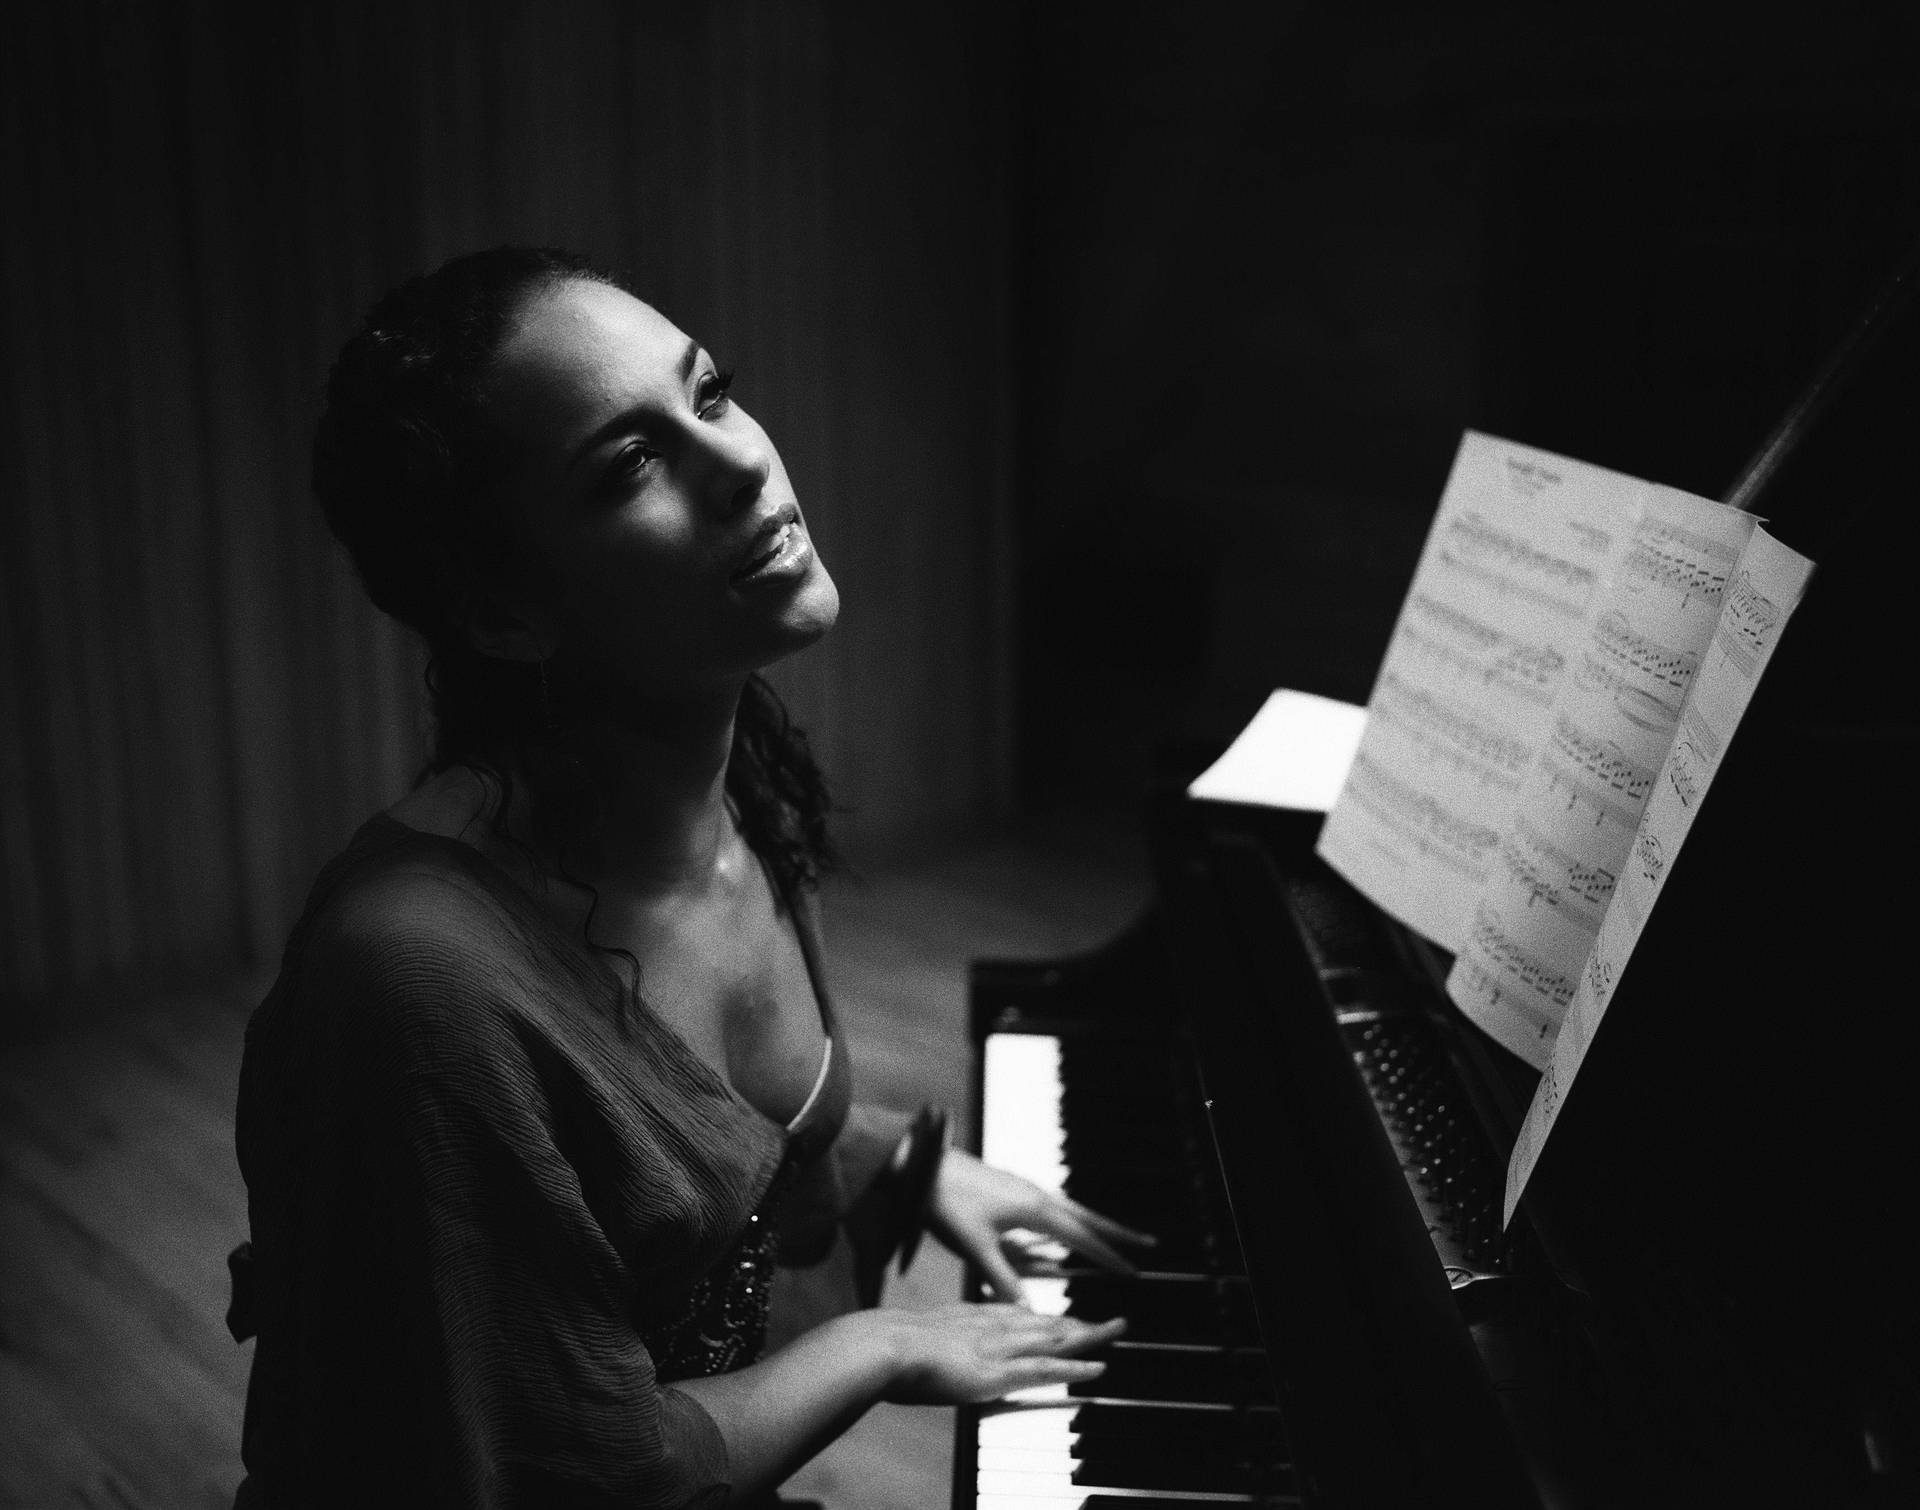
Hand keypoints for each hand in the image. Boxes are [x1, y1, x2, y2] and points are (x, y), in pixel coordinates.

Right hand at [876, 1303, 1126, 1404]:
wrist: (877, 1346)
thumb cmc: (879, 1346)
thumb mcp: (903, 1338)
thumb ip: (917, 1341)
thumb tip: (907, 1343)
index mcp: (966, 1316)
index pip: (1014, 1314)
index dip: (1041, 1317)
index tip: (1060, 1318)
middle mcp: (988, 1326)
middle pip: (1041, 1322)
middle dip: (1075, 1321)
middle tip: (1106, 1320)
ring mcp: (996, 1348)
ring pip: (1053, 1339)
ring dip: (1087, 1334)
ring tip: (1116, 1328)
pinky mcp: (999, 1373)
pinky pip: (1045, 1370)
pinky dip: (1074, 1368)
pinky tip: (1099, 1367)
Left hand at [928, 1149, 1156, 1303]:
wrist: (919, 1166)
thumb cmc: (945, 1204)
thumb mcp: (975, 1247)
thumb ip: (1002, 1278)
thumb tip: (1029, 1310)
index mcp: (1034, 1208)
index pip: (1081, 1237)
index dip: (1108, 1256)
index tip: (1135, 1271)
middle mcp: (1036, 1194)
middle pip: (1088, 1217)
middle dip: (1118, 1232)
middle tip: (1150, 1244)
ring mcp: (1024, 1187)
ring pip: (1072, 1208)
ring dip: (1096, 1223)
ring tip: (1116, 1235)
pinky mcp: (1011, 1187)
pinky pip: (1053, 1204)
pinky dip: (1070, 1216)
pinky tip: (1066, 1225)